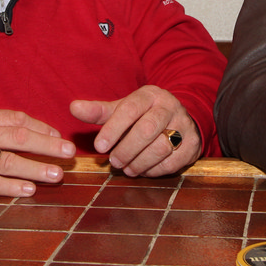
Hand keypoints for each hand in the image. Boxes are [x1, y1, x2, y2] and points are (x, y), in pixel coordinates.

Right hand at [0, 108, 74, 197]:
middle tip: (69, 152)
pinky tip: (28, 189)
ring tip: (57, 174)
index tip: (57, 134)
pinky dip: (10, 187)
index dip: (39, 126)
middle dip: (47, 145)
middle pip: (18, 137)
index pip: (15, 119)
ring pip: (8, 162)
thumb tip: (16, 126)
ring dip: (36, 168)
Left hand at [70, 85, 198, 176]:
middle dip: (126, 149)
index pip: (130, 109)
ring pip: (161, 147)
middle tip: (113, 161)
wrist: (181, 118)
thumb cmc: (144, 115)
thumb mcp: (122, 109)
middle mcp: (169, 107)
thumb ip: (99, 111)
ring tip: (126, 168)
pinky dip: (154, 170)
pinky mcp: (193, 145)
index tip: (99, 146)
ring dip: (139, 162)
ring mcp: (184, 125)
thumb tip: (73, 108)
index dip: (113, 128)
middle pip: (147, 130)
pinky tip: (142, 170)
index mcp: (150, 95)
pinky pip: (172, 161)